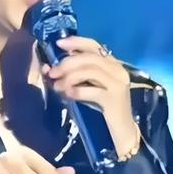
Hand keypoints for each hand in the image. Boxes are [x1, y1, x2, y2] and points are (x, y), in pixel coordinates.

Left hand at [41, 35, 137, 155]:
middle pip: (89, 58)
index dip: (76, 42)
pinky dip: (77, 91)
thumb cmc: (103, 108)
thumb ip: (76, 75)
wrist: (122, 131)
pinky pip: (92, 90)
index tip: (58, 44)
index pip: (94, 45)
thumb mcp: (90, 87)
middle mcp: (118, 70)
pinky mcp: (114, 99)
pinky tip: (69, 95)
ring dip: (70, 77)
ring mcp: (118, 84)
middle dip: (67, 63)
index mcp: (112, 64)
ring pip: (91, 71)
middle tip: (52, 73)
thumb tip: (50, 68)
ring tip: (57, 86)